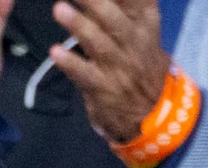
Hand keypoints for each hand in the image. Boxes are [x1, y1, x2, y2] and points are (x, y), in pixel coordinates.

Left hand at [50, 0, 171, 141]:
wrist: (152, 115)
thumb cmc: (138, 63)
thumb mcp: (141, 31)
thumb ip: (127, 6)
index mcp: (145, 25)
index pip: (139, 1)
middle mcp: (134, 44)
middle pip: (114, 18)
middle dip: (94, 1)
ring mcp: (118, 67)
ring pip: (99, 44)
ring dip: (78, 25)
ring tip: (59, 9)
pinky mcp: (104, 89)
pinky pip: (85, 75)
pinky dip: (70, 63)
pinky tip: (55, 52)